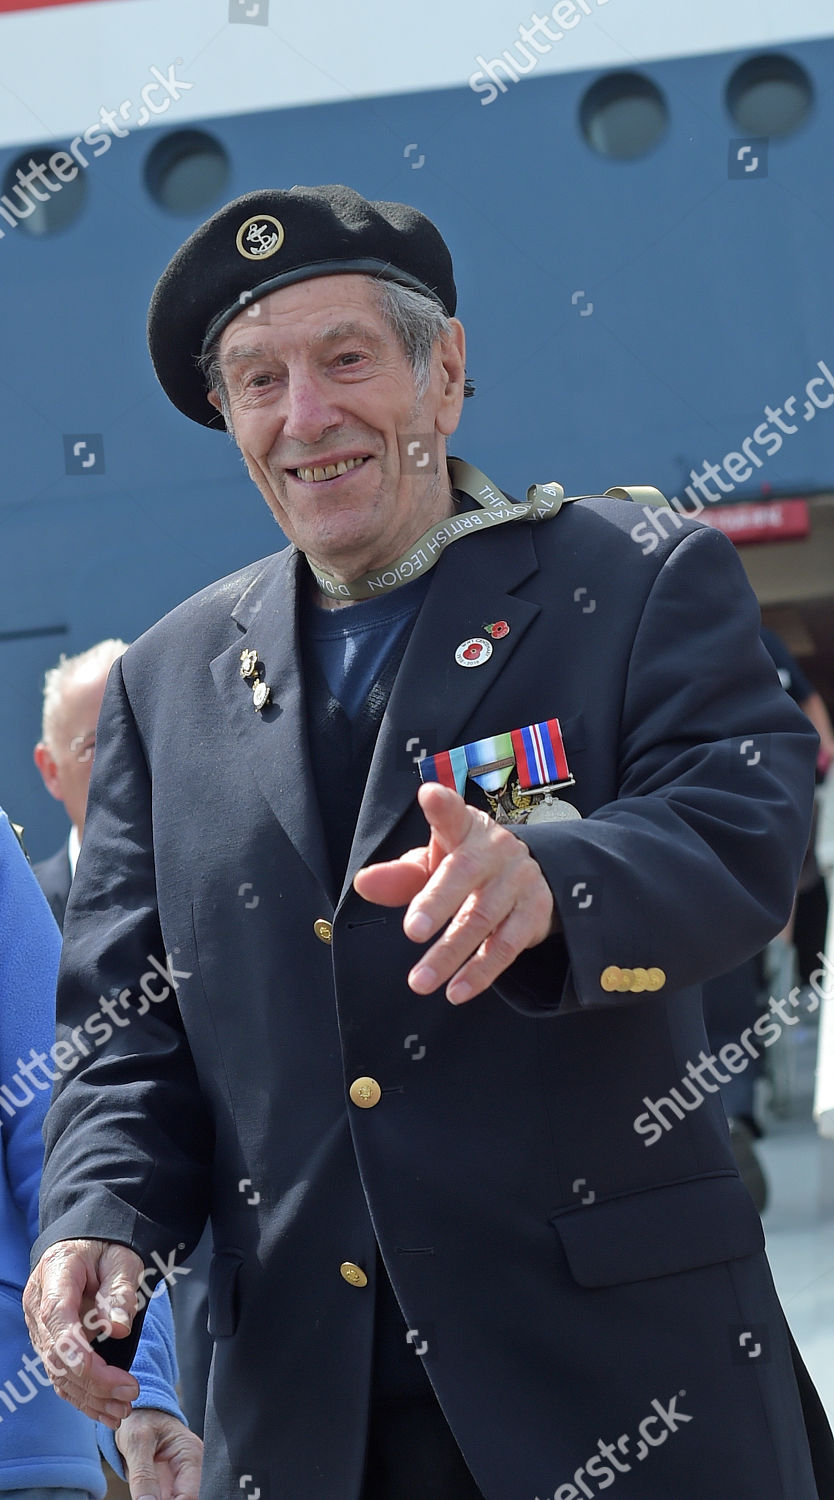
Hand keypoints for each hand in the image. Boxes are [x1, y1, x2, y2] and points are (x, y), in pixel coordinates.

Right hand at [23, 1238, 143, 1425]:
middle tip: (131, 1392)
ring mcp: (40, 1327)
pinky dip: (81, 1396)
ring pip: (56, 1372)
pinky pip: (59, 1375)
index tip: (107, 1376)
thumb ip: (120, 1291)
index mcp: (55, 1274)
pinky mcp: (48, 1343)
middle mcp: (38, 1304)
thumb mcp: (122, 1259)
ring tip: (121, 1410)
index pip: (58, 1318)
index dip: (77, 1352)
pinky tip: (105, 1411)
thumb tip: (118, 1329)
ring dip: (89, 1396)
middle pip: (57, 1353)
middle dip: (94, 1381)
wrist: (89, 1244)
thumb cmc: (108, 1248)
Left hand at [116, 1408, 202, 1499]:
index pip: (190, 1494)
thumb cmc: (141, 1420)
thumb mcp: (137, 1442)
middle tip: (145, 1497)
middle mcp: (192, 1468)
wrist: (138, 1414)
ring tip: (144, 1493)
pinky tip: (146, 1495)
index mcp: (191, 1454)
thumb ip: (142, 1475)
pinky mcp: (170, 1486)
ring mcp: (181, 1479)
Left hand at [353, 781, 555, 1002]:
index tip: (429, 796)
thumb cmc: (468, 867)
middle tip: (412, 930)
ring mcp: (520, 880)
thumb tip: (364, 884)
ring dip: (450, 954)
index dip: (443, 805)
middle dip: (437, 902)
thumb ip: (400, 876)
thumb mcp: (435, 864)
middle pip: (464, 874)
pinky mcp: (535, 913)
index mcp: (466, 828)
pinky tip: (457, 991)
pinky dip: (481, 972)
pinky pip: (507, 946)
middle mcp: (496, 849)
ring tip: (420, 981)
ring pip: (482, 918)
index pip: (453, 813)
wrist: (532, 879)